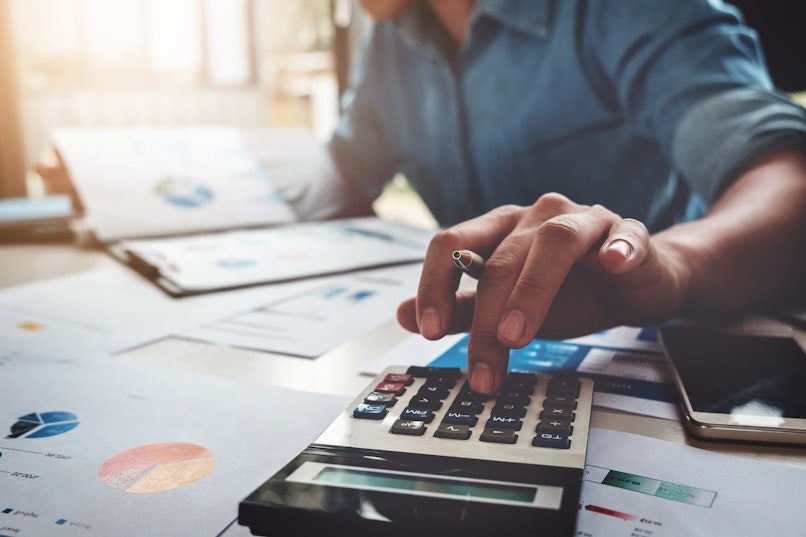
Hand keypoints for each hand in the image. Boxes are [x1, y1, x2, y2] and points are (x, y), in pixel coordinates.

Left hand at [397, 193, 688, 394]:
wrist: (633, 282)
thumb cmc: (569, 291)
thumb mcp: (508, 307)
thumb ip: (460, 310)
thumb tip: (403, 316)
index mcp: (501, 228)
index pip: (452, 245)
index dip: (434, 285)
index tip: (429, 331)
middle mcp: (537, 217)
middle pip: (501, 259)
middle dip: (485, 318)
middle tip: (482, 368)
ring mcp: (585, 221)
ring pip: (554, 241)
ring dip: (532, 289)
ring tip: (517, 335)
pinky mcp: (628, 235)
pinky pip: (624, 236)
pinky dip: (618, 248)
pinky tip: (613, 264)